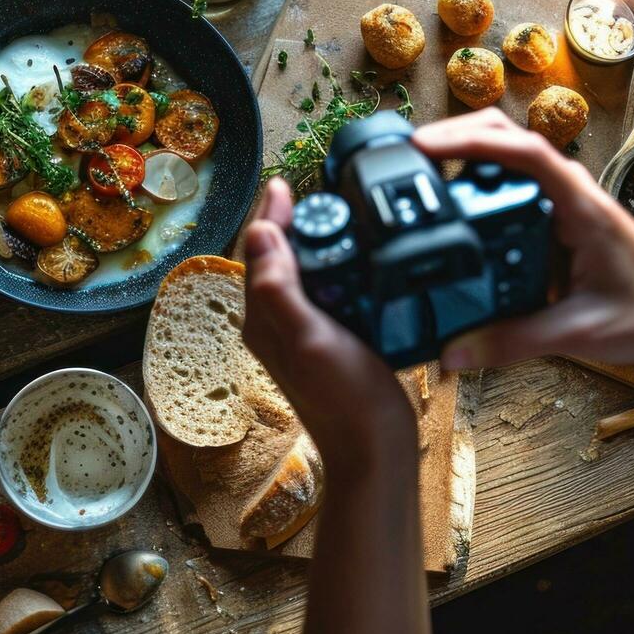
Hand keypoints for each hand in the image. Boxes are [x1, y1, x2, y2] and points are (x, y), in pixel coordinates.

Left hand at [242, 177, 415, 470]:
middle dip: (286, 222)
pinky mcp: (326, 342)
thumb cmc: (344, 398)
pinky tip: (352, 263)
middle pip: (274, 258)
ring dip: (308, 243)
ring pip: (297, 275)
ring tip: (327, 215)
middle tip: (307, 191)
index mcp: (263, 315)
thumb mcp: (308, 335)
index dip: (270, 213)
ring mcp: (300, 334)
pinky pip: (321, 294)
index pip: (258, 250)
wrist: (375, 450)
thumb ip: (279, 287)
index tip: (285, 183)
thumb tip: (261, 232)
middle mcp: (275, 323)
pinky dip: (331, 268)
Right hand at [412, 108, 633, 370]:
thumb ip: (513, 341)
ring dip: (459, 149)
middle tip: (404, 153)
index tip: (424, 147)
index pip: (524, 151)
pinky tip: (444, 195)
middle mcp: (568, 189)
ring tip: (411, 166)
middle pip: (505, 134)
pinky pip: (507, 178)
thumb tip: (452, 352)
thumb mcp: (579, 333)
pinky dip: (471, 175)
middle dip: (453, 133)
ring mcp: (559, 196)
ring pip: (504, 151)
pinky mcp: (550, 211)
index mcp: (581, 205)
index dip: (471, 143)